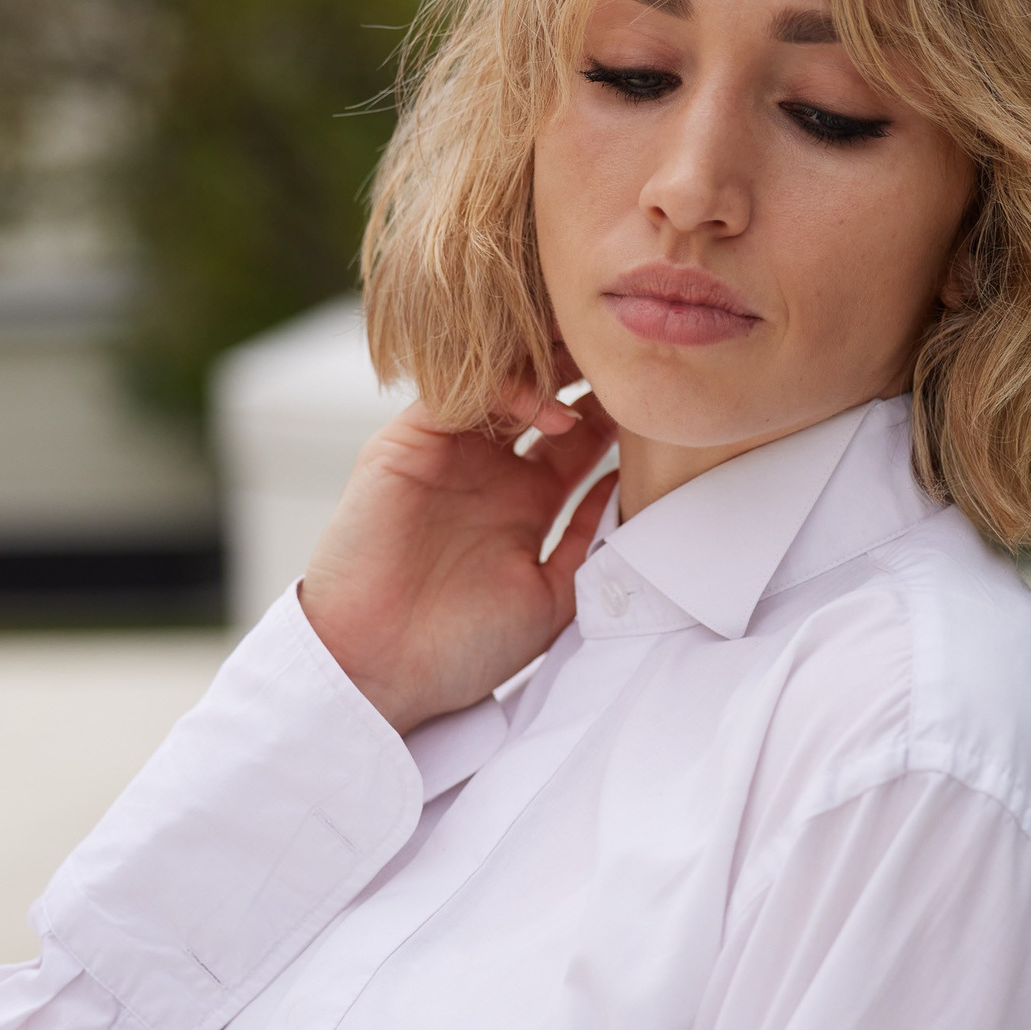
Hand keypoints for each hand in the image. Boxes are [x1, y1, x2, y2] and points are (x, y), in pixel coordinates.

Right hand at [299, 379, 618, 733]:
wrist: (379, 669)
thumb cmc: (461, 648)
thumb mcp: (550, 599)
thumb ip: (586, 543)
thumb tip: (625, 488)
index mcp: (526, 501)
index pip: (576, 435)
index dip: (612, 413)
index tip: (651, 404)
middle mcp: (488, 469)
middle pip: (541, 396)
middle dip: (580, 374)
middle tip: (624, 361)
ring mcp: (447, 453)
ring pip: (497, 383)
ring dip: (547, 371)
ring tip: (594, 372)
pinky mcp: (405, 446)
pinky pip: (451, 394)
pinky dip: (498, 387)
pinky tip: (544, 407)